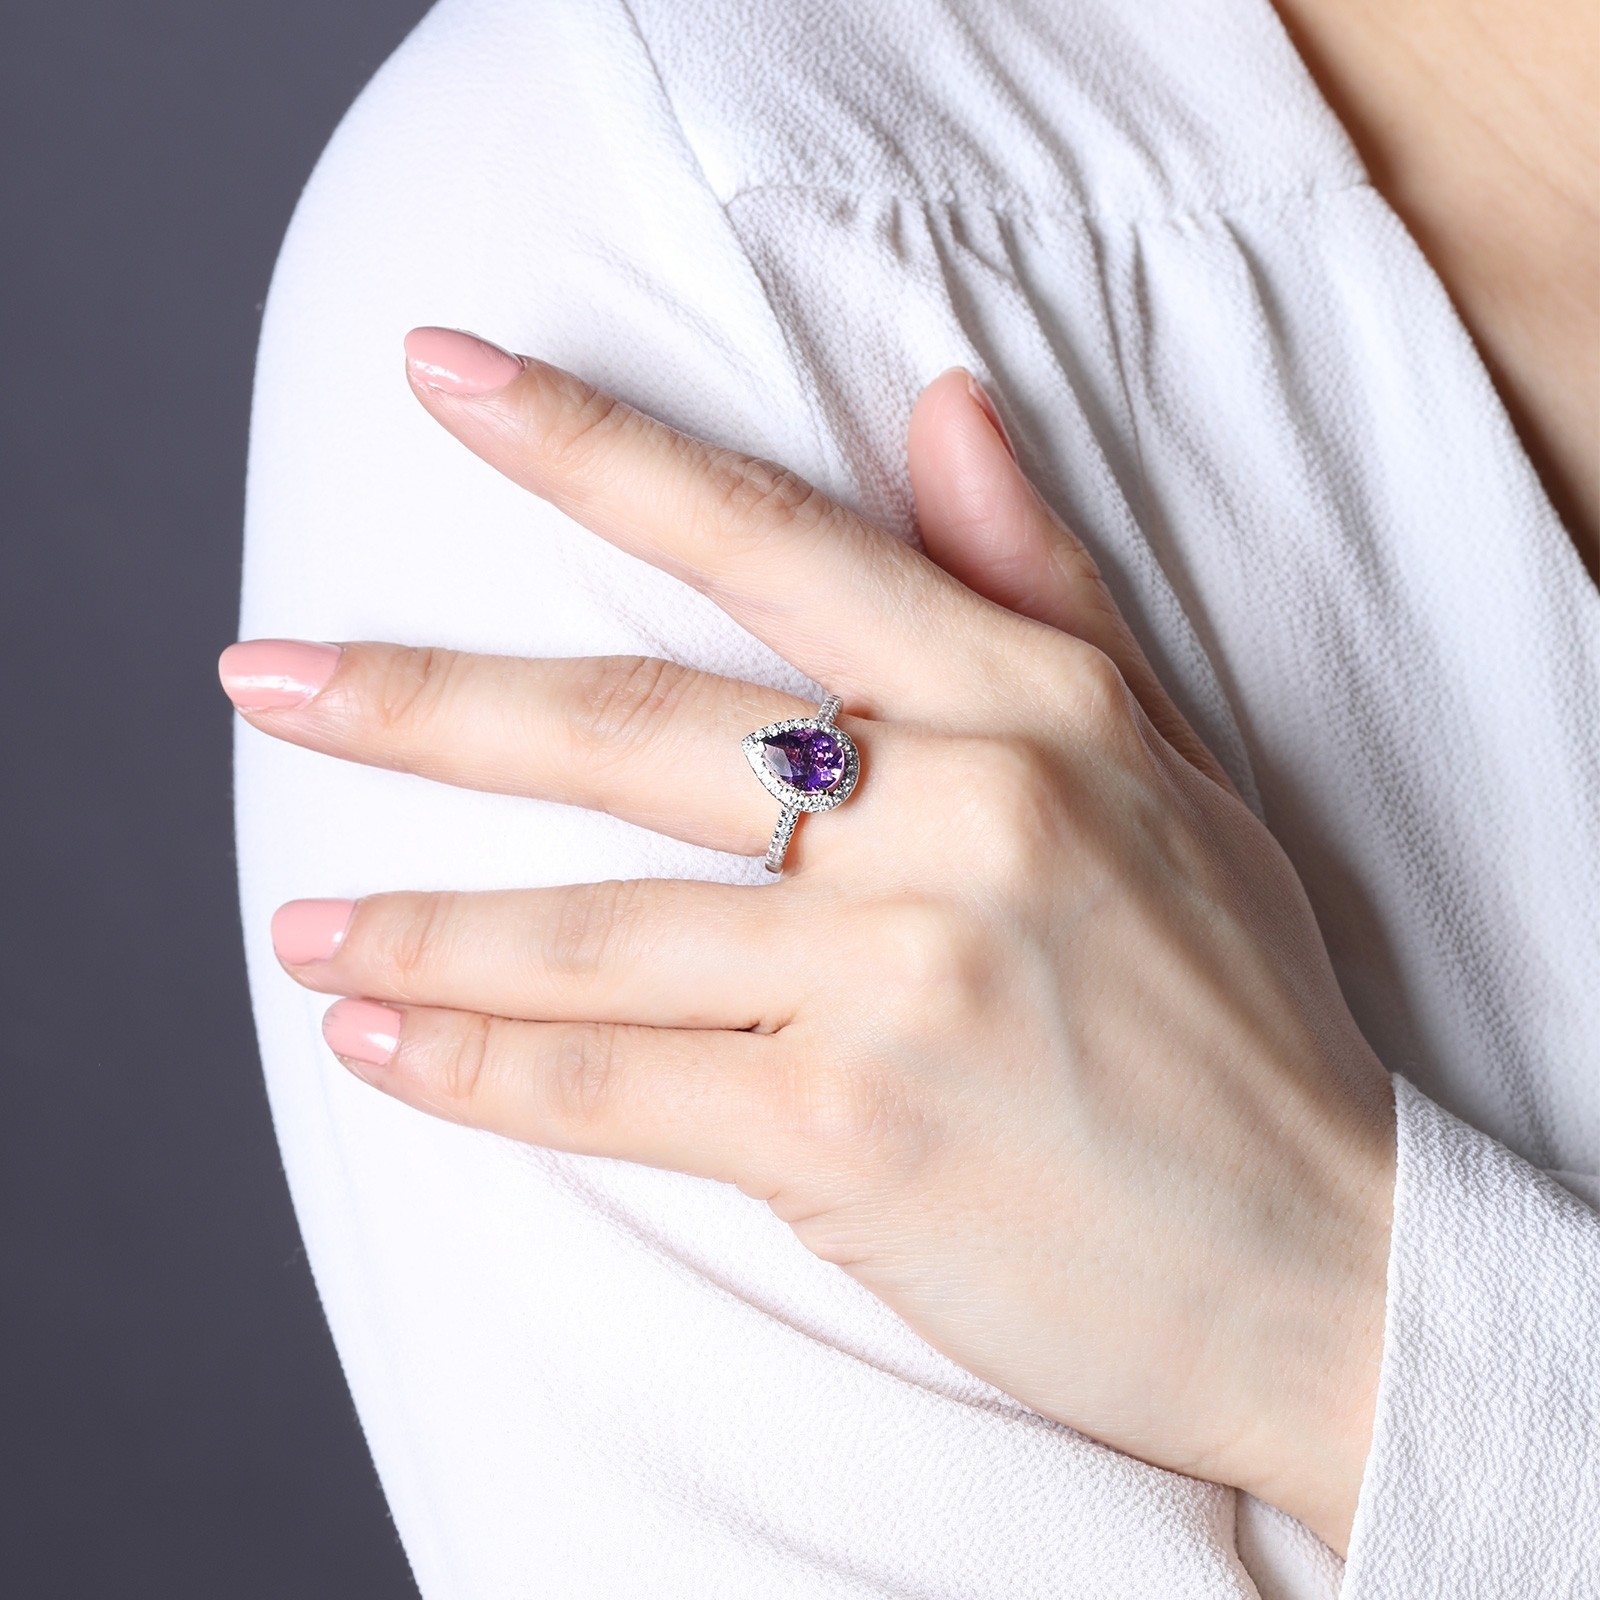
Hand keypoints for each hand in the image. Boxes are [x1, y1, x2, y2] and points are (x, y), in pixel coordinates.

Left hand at [220, 329, 1395, 1552]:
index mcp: (1029, 701)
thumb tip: (937, 403)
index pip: (767, 534)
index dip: (587, 444)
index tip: (443, 378)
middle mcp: (961, 813)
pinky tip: (379, 1050)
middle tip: (267, 681)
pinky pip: (612, 1086)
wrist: (1321, 1258)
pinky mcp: (851, 1135)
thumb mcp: (1172, 763)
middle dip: (424, 700)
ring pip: (592, 926)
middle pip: (632, 723)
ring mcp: (899, 977)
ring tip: (300, 933)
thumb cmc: (1239, 1010)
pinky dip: (477, 1073)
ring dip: (418, 930)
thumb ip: (1038, 582)